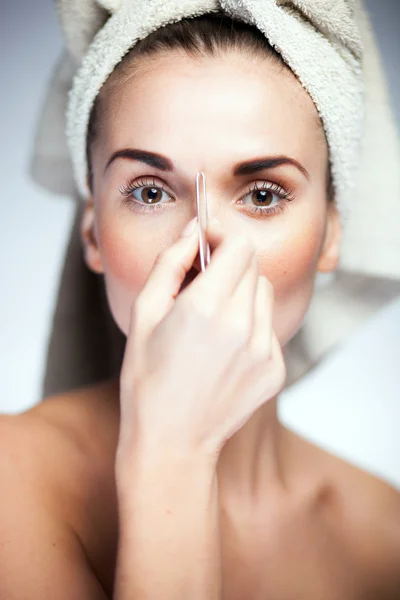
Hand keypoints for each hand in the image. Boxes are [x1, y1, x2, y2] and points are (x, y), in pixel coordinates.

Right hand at [118, 218, 285, 459]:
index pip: (239, 246)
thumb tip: (193, 231)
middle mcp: (243, 326)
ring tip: (214, 319)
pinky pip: (269, 326)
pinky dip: (251, 325)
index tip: (206, 244)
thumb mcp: (144, 314)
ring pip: (264, 293)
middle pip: (253, 266)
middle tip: (202, 285)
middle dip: (229, 264)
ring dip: (242, 293)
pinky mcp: (276, 369)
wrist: (172, 441)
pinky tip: (225, 348)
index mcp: (206, 307)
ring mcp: (264, 350)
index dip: (221, 238)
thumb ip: (170, 263)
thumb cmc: (148, 380)